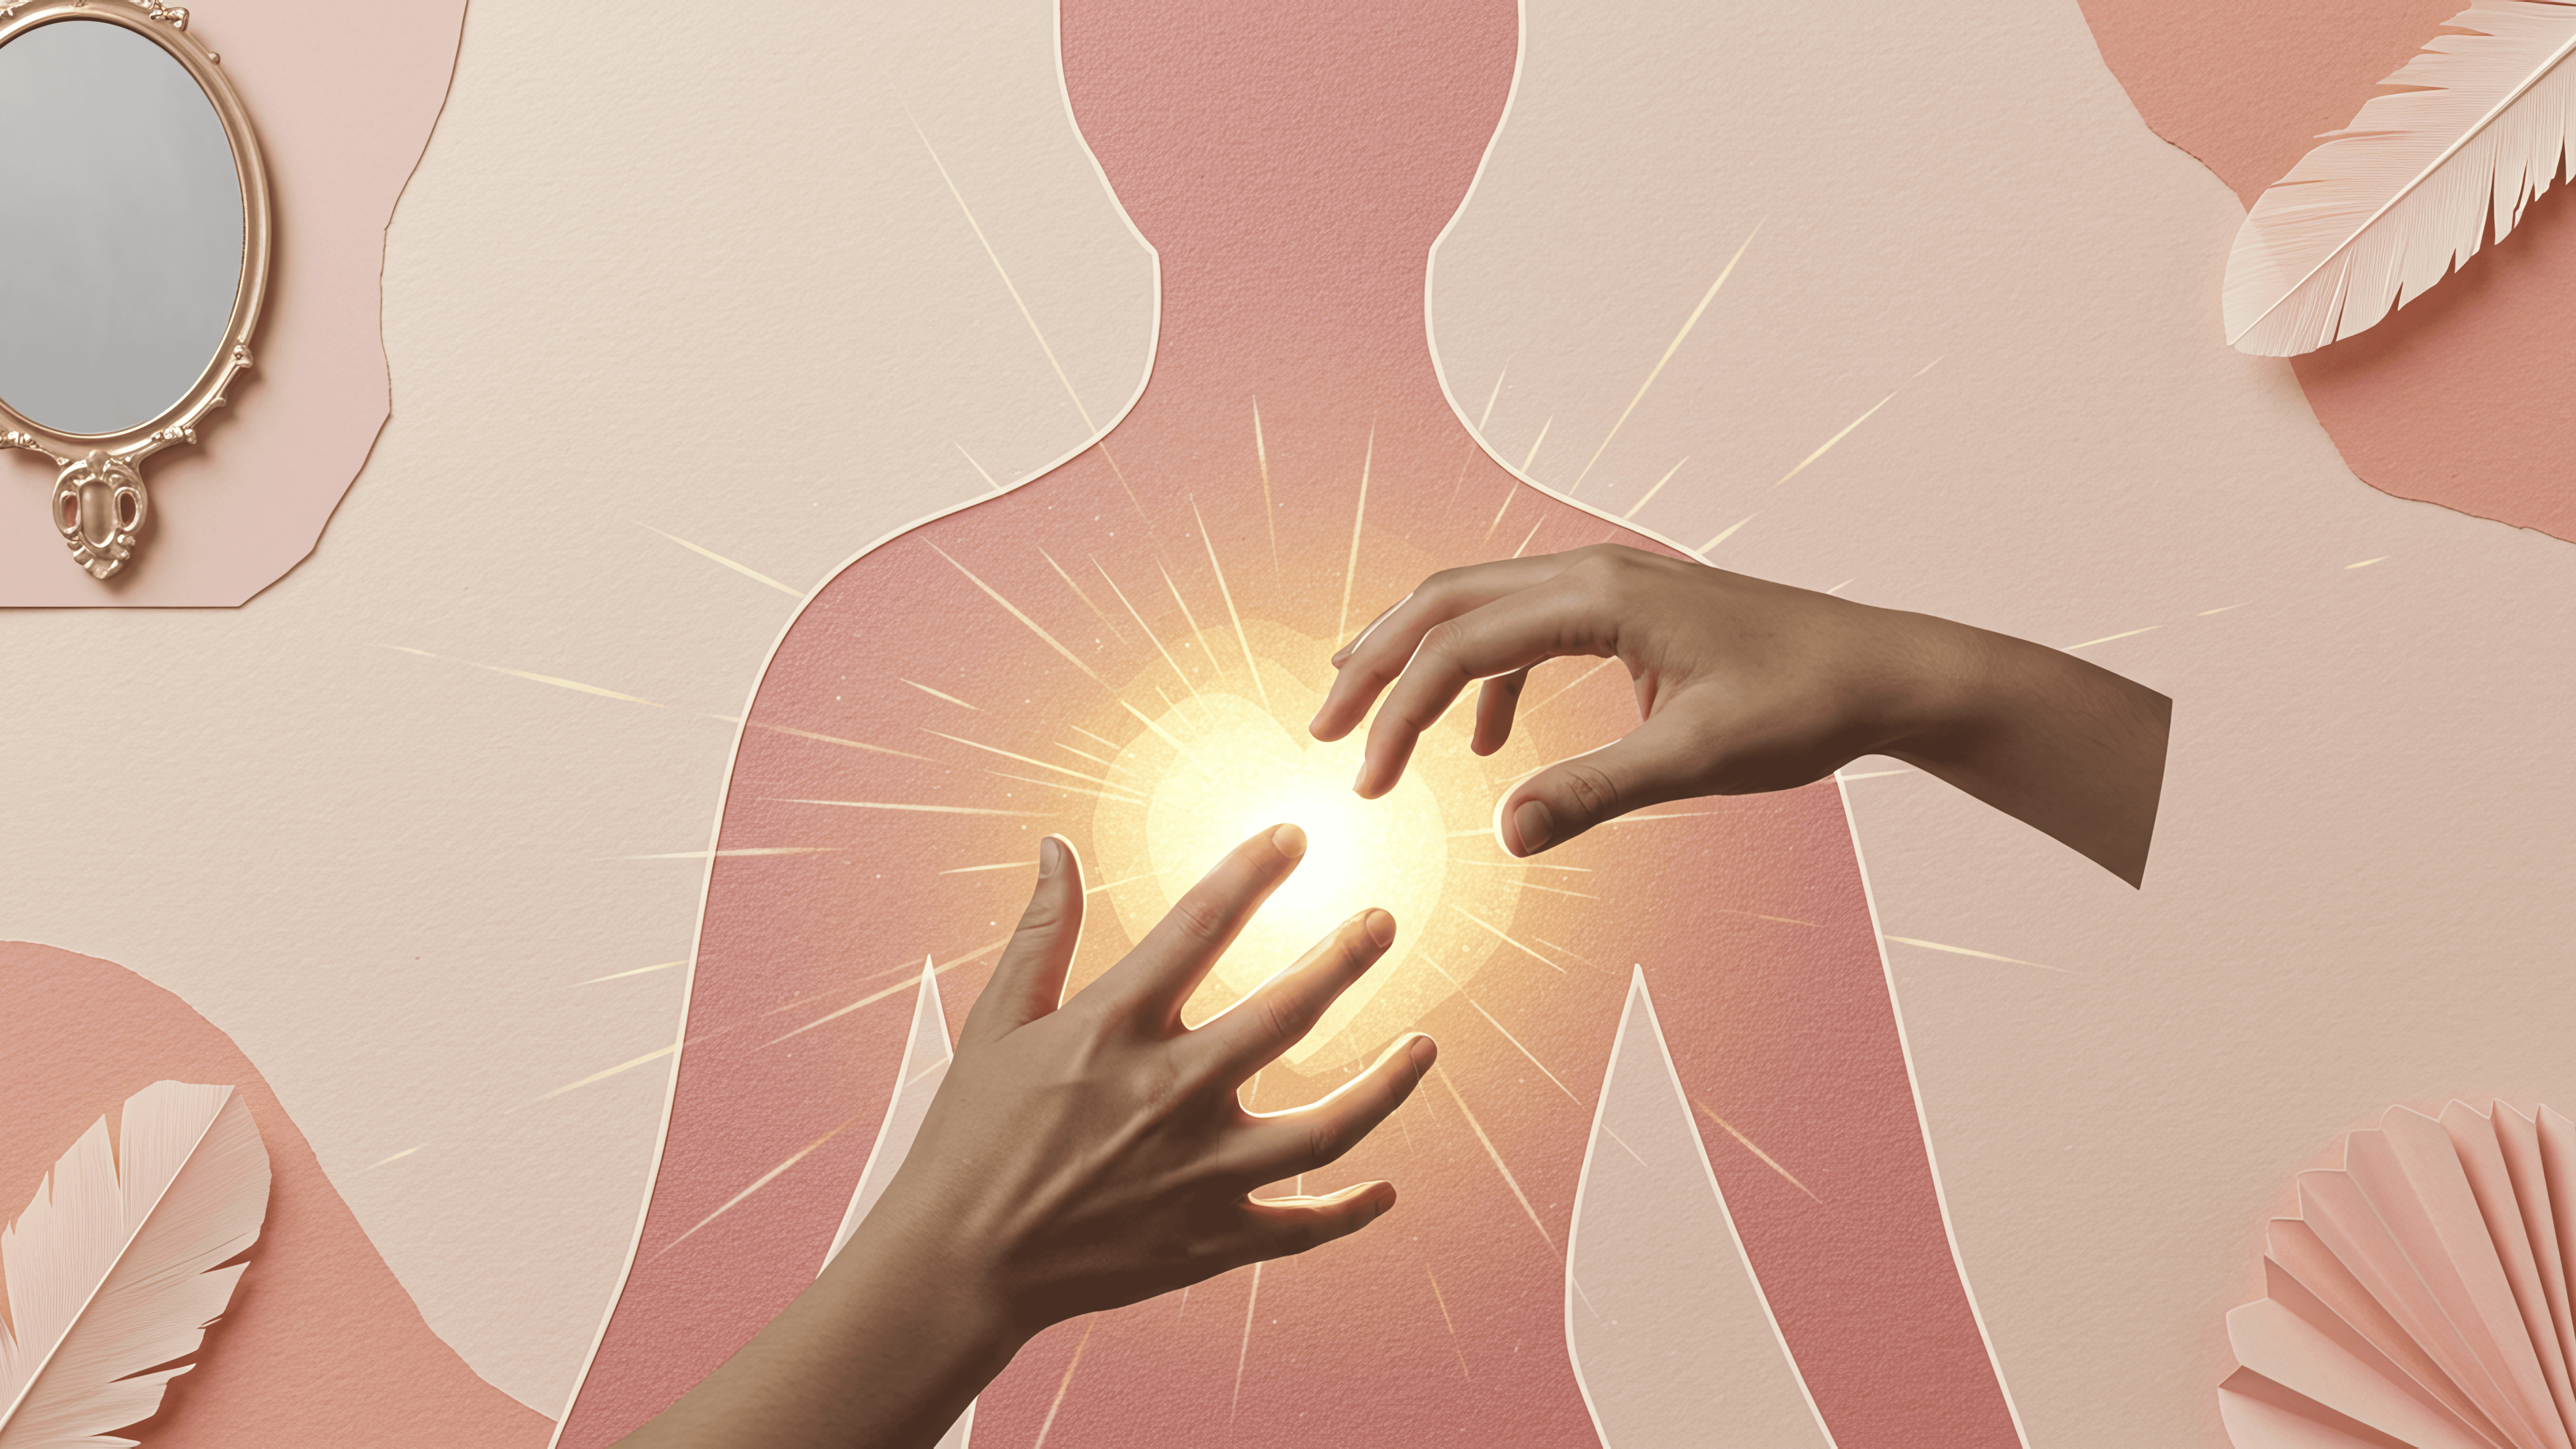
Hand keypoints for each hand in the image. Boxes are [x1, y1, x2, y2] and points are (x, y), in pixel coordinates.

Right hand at [619, 827, 1434, 1448]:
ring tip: (1425, 1047)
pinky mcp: (1209, 1243)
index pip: (1200, 926)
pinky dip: (1350, 1211)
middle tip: (1384, 920)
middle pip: (1287, 1015)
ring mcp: (1198, 1176)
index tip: (1294, 833)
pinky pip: (1302, 1228)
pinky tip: (1387, 1188)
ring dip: (1385, 1085)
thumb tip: (1055, 847)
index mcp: (1113, 1030)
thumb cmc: (967, 1138)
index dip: (1254, 869)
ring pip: (1326, 1129)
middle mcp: (1168, 1096)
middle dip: (1345, 958)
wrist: (953, 1266)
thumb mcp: (994, 1022)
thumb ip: (1041, 933)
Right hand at [1310, 544, 2168, 884]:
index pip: (1460, 644)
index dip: (1398, 709)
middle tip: (1322, 732)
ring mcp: (1609, 585)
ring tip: (1368, 723)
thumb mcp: (1699, 760)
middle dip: (1377, 665)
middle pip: (1446, 601)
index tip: (1365, 781)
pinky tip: (1483, 746)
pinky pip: (1526, 631)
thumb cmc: (1805, 708)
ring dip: (1417, 660)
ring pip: (1478, 606)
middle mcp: (1593, 572)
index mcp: (1601, 597)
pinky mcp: (1626, 610)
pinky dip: (1485, 678)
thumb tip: (1504, 836)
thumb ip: (1595, 793)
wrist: (1886, 671)